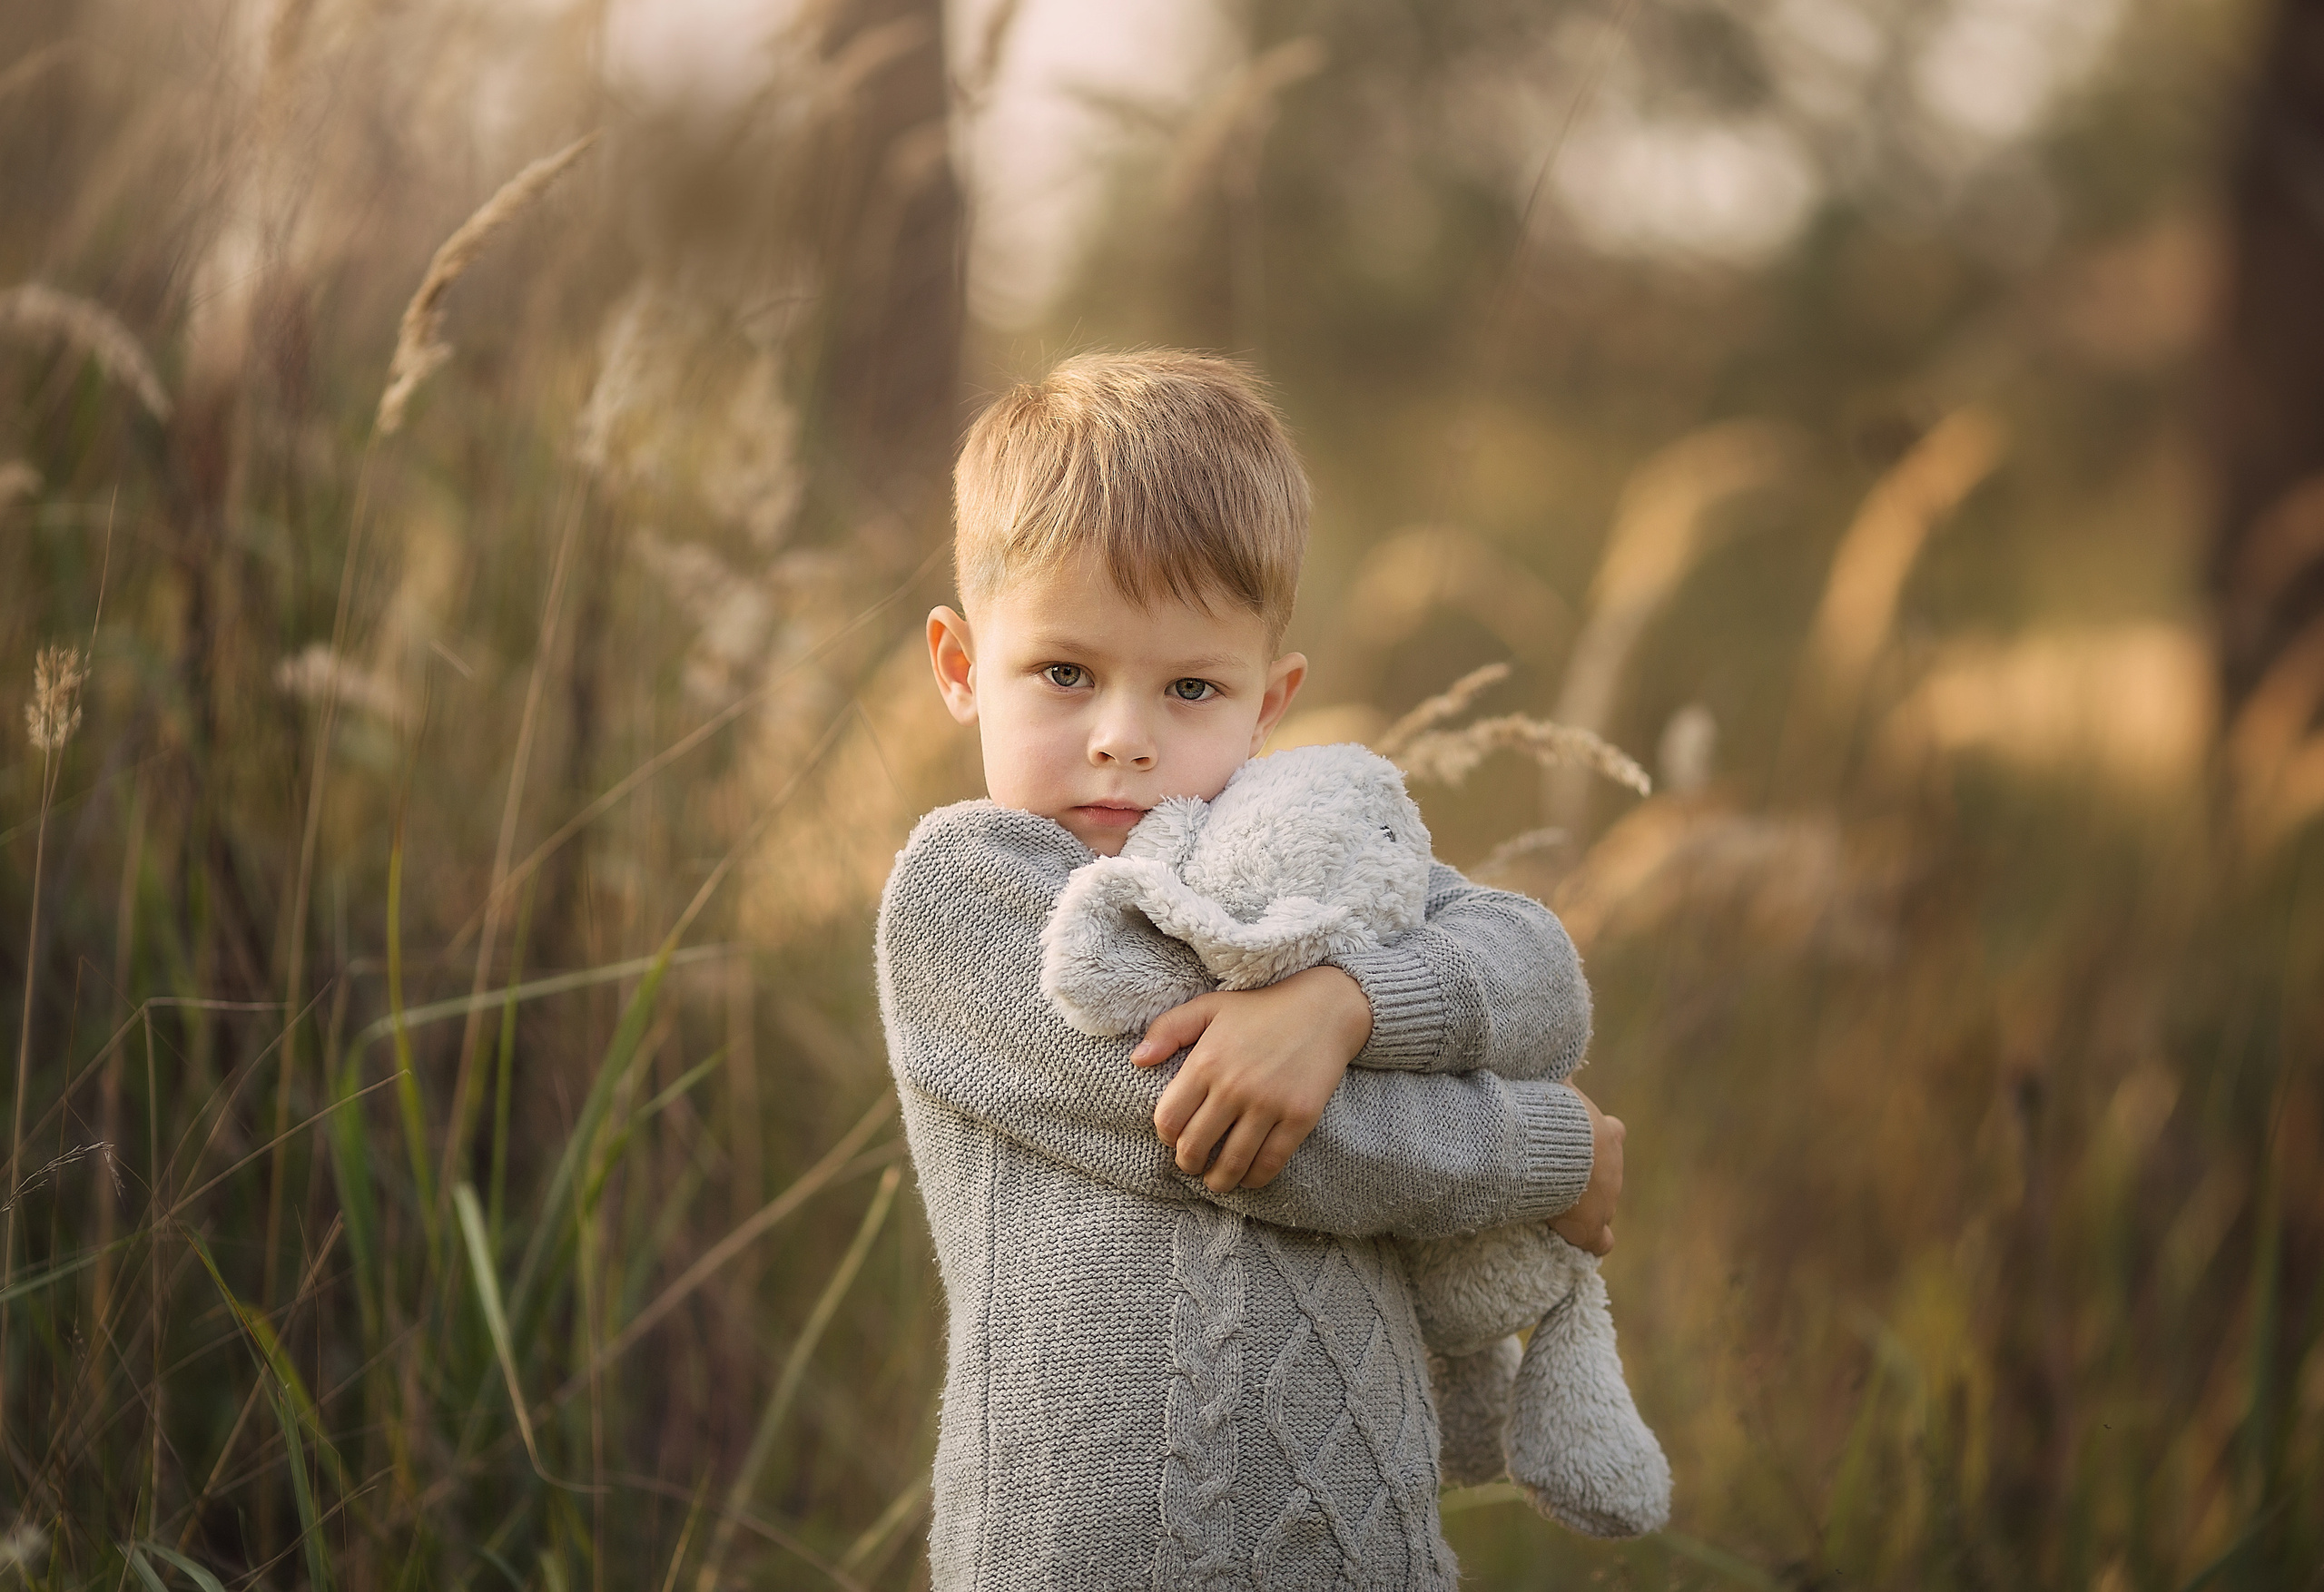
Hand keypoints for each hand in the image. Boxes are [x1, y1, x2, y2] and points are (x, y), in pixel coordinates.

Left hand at [1131, 966, 1373, 1192]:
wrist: (1324, 1009)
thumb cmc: (1260, 1009)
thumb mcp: (1209, 1007)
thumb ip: (1168, 1029)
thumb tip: (1137, 1060)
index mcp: (1206, 1062)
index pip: (1169, 1120)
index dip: (1166, 1136)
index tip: (1174, 1137)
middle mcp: (1234, 1086)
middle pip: (1195, 1147)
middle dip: (1188, 1163)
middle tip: (1193, 1163)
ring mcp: (1268, 1104)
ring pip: (1232, 1163)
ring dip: (1218, 1180)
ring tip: (1217, 1179)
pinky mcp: (1299, 1117)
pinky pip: (1270, 1162)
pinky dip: (1254, 1179)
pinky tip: (1248, 1178)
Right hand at [1550, 1085, 1623, 1256]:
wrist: (1557, 1149)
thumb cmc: (1555, 1116)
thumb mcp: (1558, 1087)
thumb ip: (1559, 1075)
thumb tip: (1553, 1053)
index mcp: (1608, 1134)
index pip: (1612, 1133)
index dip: (1597, 1138)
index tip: (1575, 1139)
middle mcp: (1613, 1167)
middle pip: (1607, 1172)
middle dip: (1588, 1173)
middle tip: (1557, 1171)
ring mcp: (1606, 1199)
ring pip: (1603, 1204)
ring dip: (1583, 1203)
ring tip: (1555, 1201)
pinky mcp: (1592, 1226)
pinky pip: (1601, 1242)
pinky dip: (1593, 1241)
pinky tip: (1581, 1241)